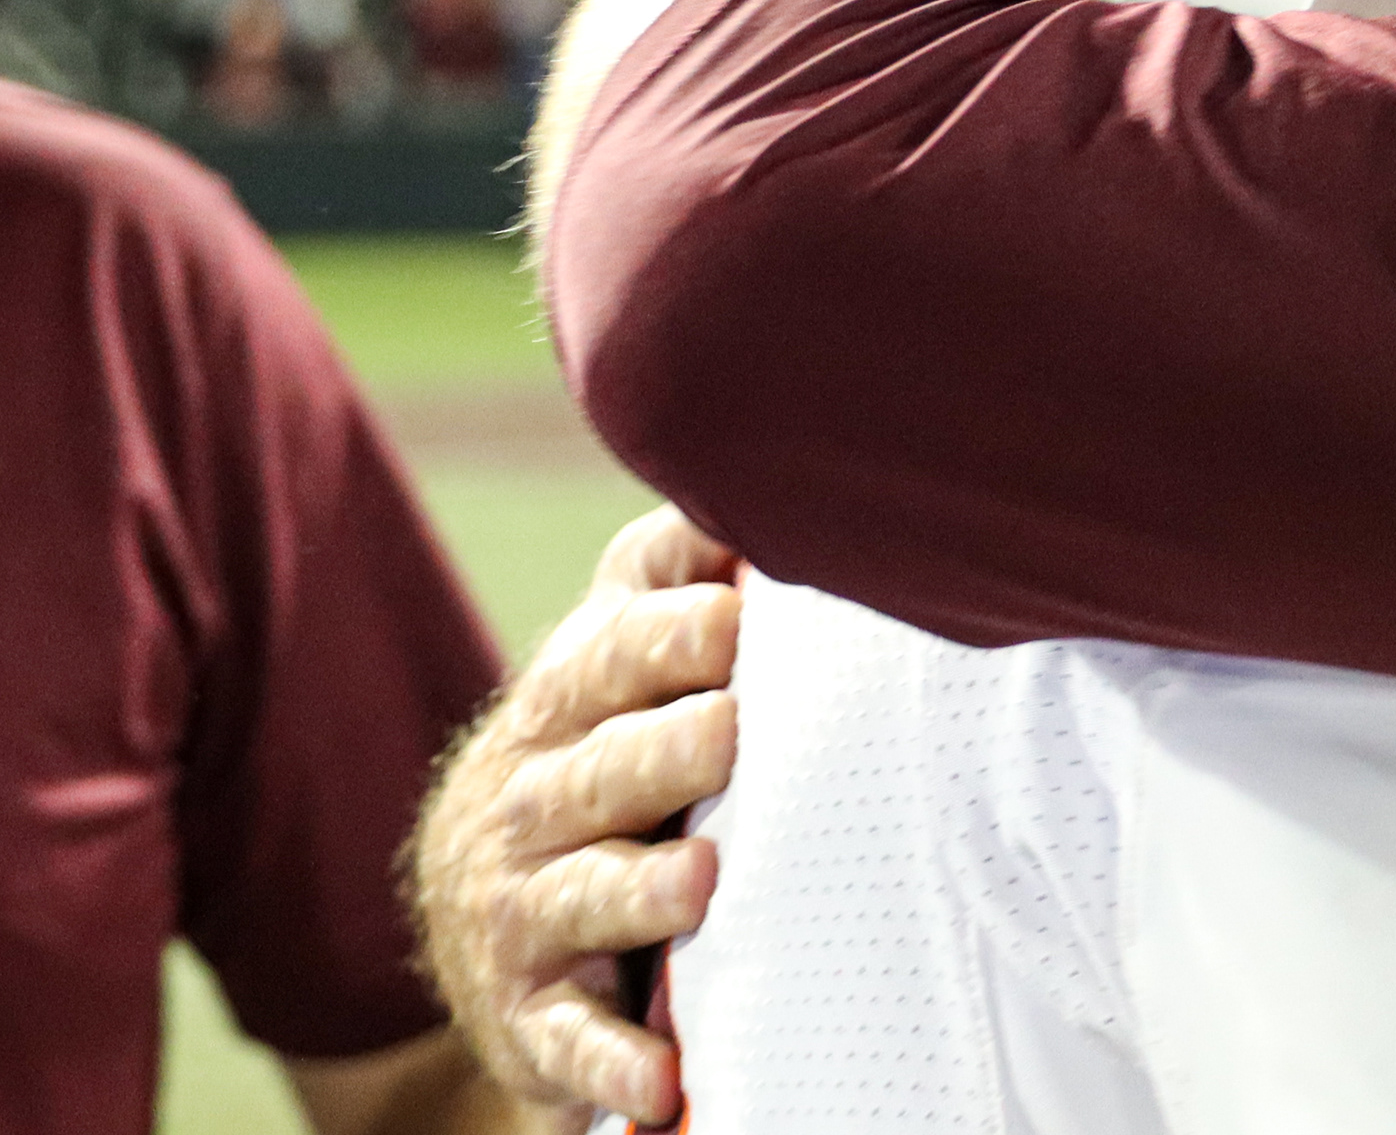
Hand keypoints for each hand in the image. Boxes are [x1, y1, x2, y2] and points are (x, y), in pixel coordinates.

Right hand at [410, 507, 742, 1128]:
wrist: (490, 919)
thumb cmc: (603, 754)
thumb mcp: (615, 663)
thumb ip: (669, 576)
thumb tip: (749, 478)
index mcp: (564, 702)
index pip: (608, 654)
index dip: (669, 631)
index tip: (737, 612)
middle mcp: (530, 800)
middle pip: (601, 767)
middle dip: (667, 746)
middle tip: (734, 727)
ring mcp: (522, 909)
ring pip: (584, 894)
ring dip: (642, 892)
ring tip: (702, 879)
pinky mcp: (529, 1014)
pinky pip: (570, 1043)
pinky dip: (613, 1067)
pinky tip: (663, 1086)